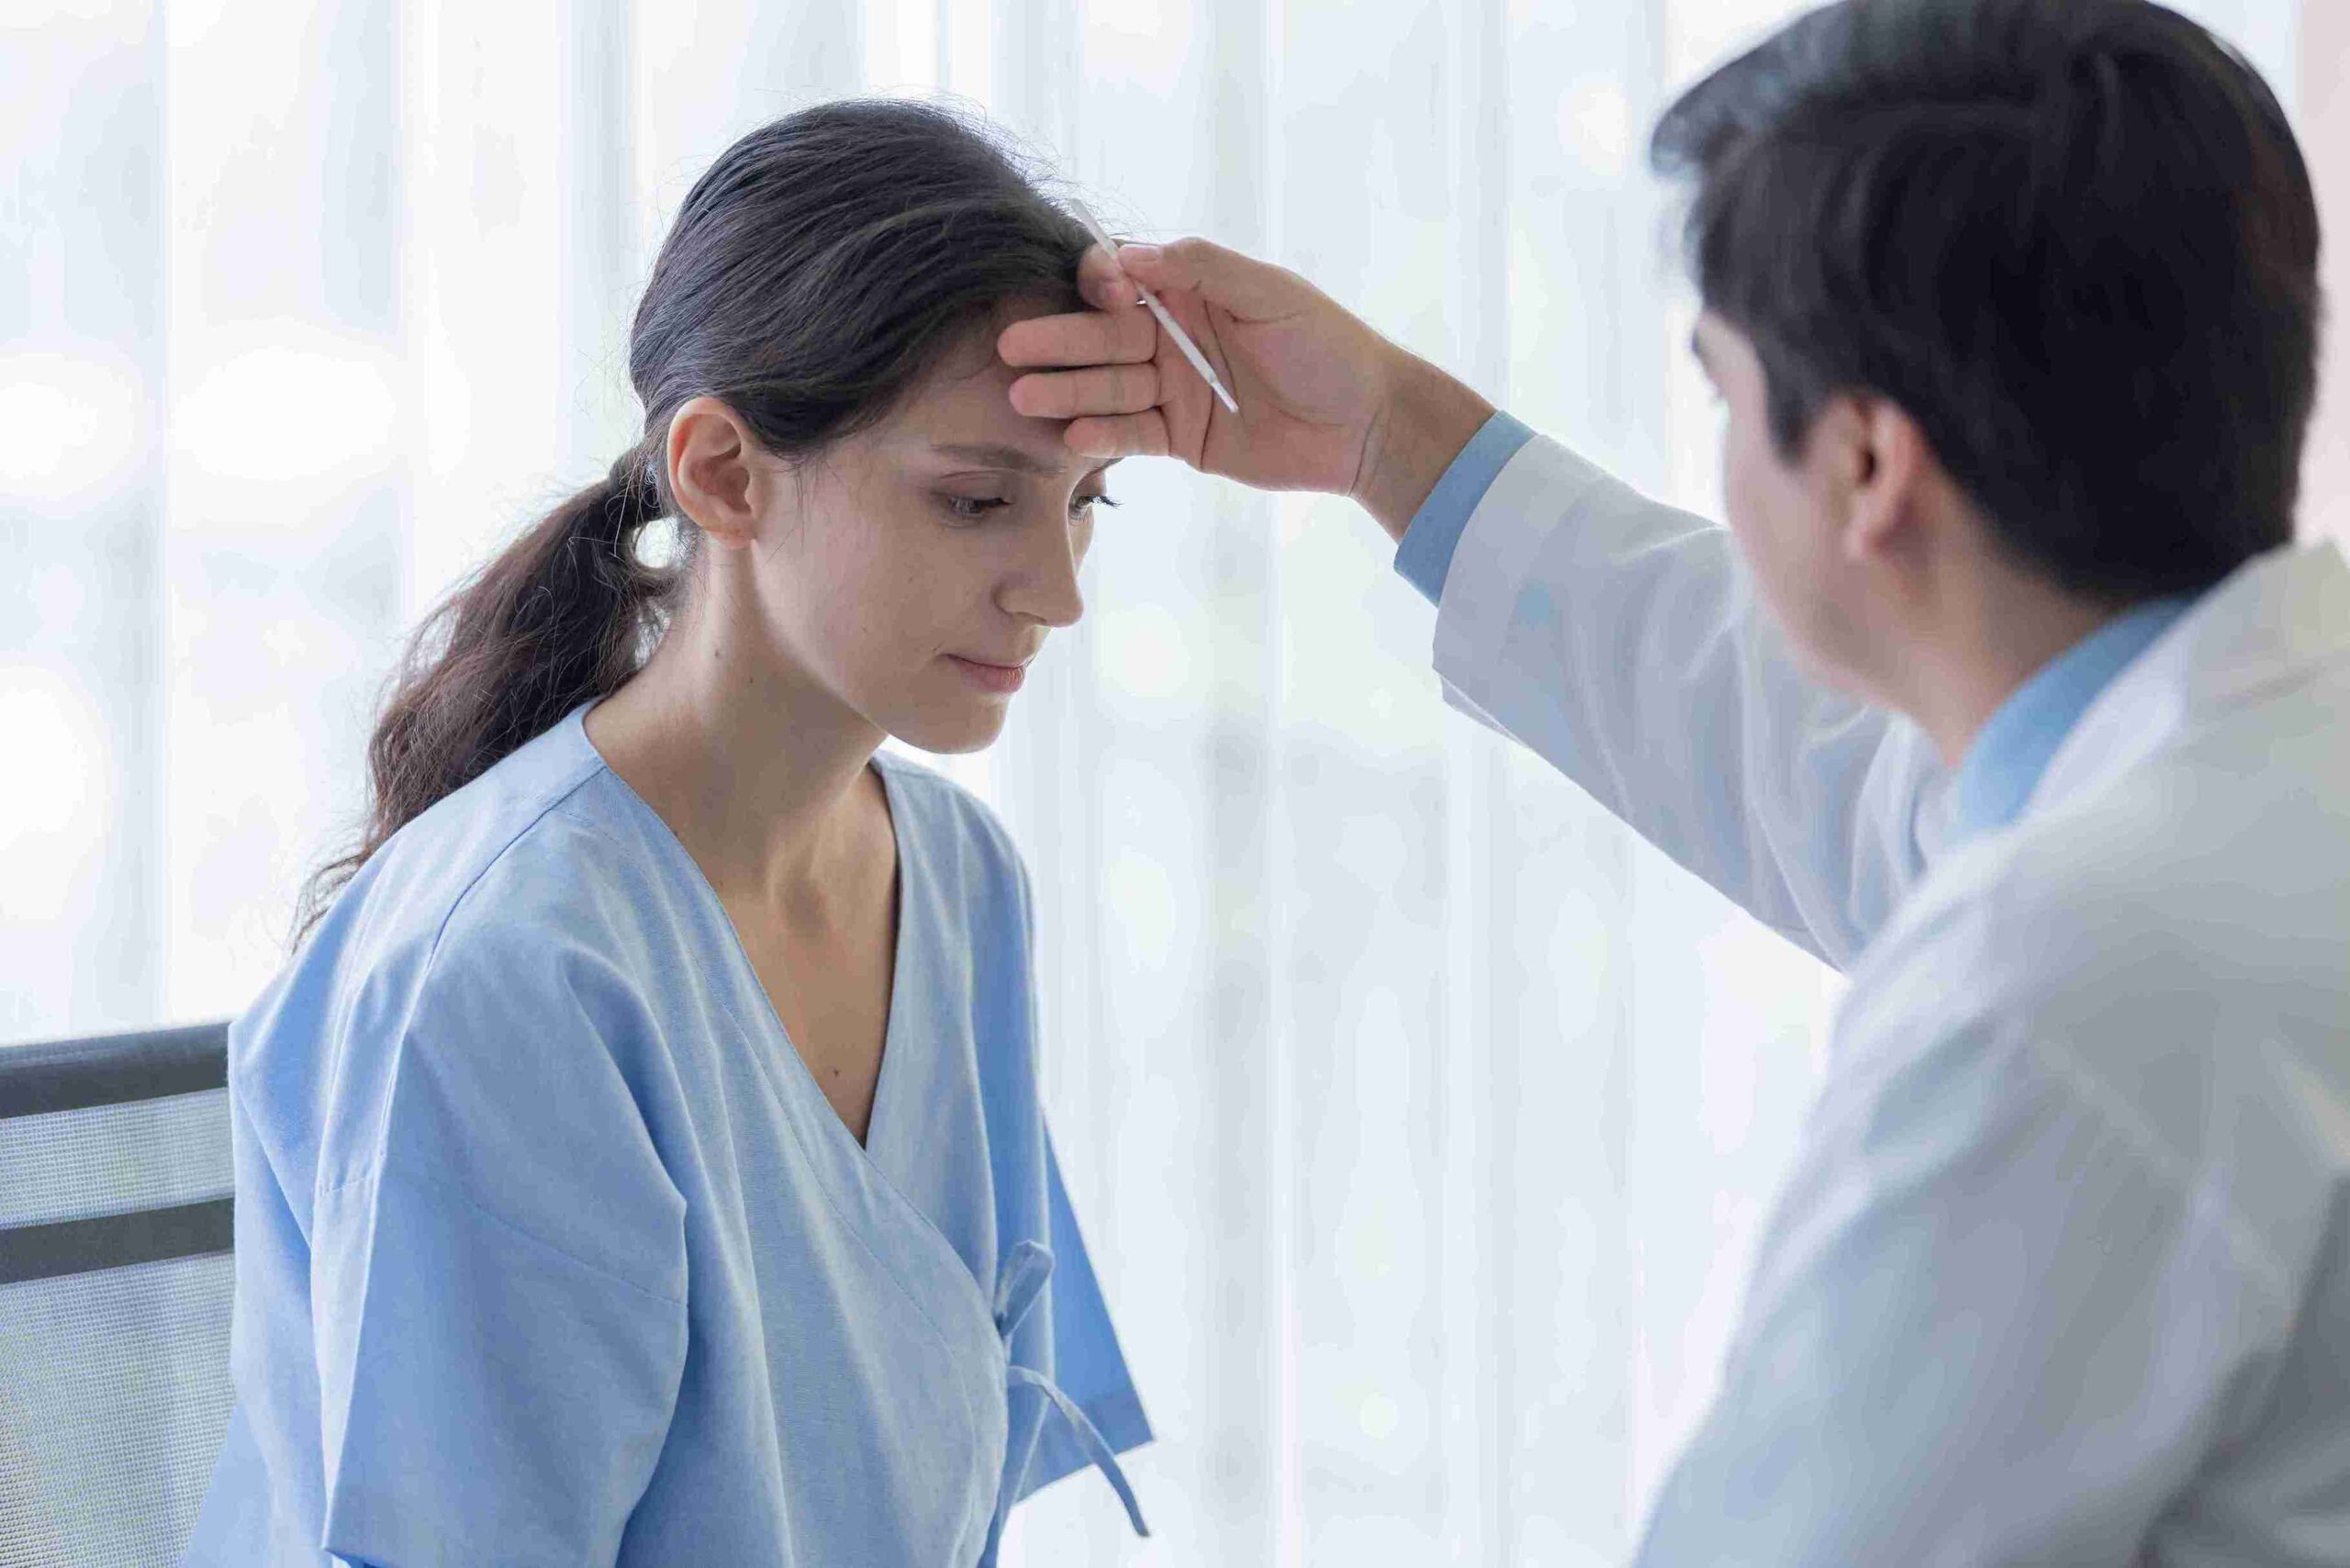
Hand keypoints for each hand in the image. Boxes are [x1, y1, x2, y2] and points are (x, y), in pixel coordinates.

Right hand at [997, 237, 1494, 538]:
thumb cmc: (1327, 347)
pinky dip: (1101, 435)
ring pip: (1107, 386)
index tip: (1096, 290)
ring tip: (1022, 395)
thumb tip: (1130, 254)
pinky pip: (1130, 435)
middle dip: (1059, 340)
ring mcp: (1173, 390)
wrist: (1367, 425)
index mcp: (1193, 291)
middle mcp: (1174, 337)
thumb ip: (1203, 269)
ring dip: (1065, 391)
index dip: (1100, 283)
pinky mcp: (1181, 439)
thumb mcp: (1270, 294)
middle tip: (1010, 348)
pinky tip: (1069, 435)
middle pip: (1102, 334)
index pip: (1126, 279)